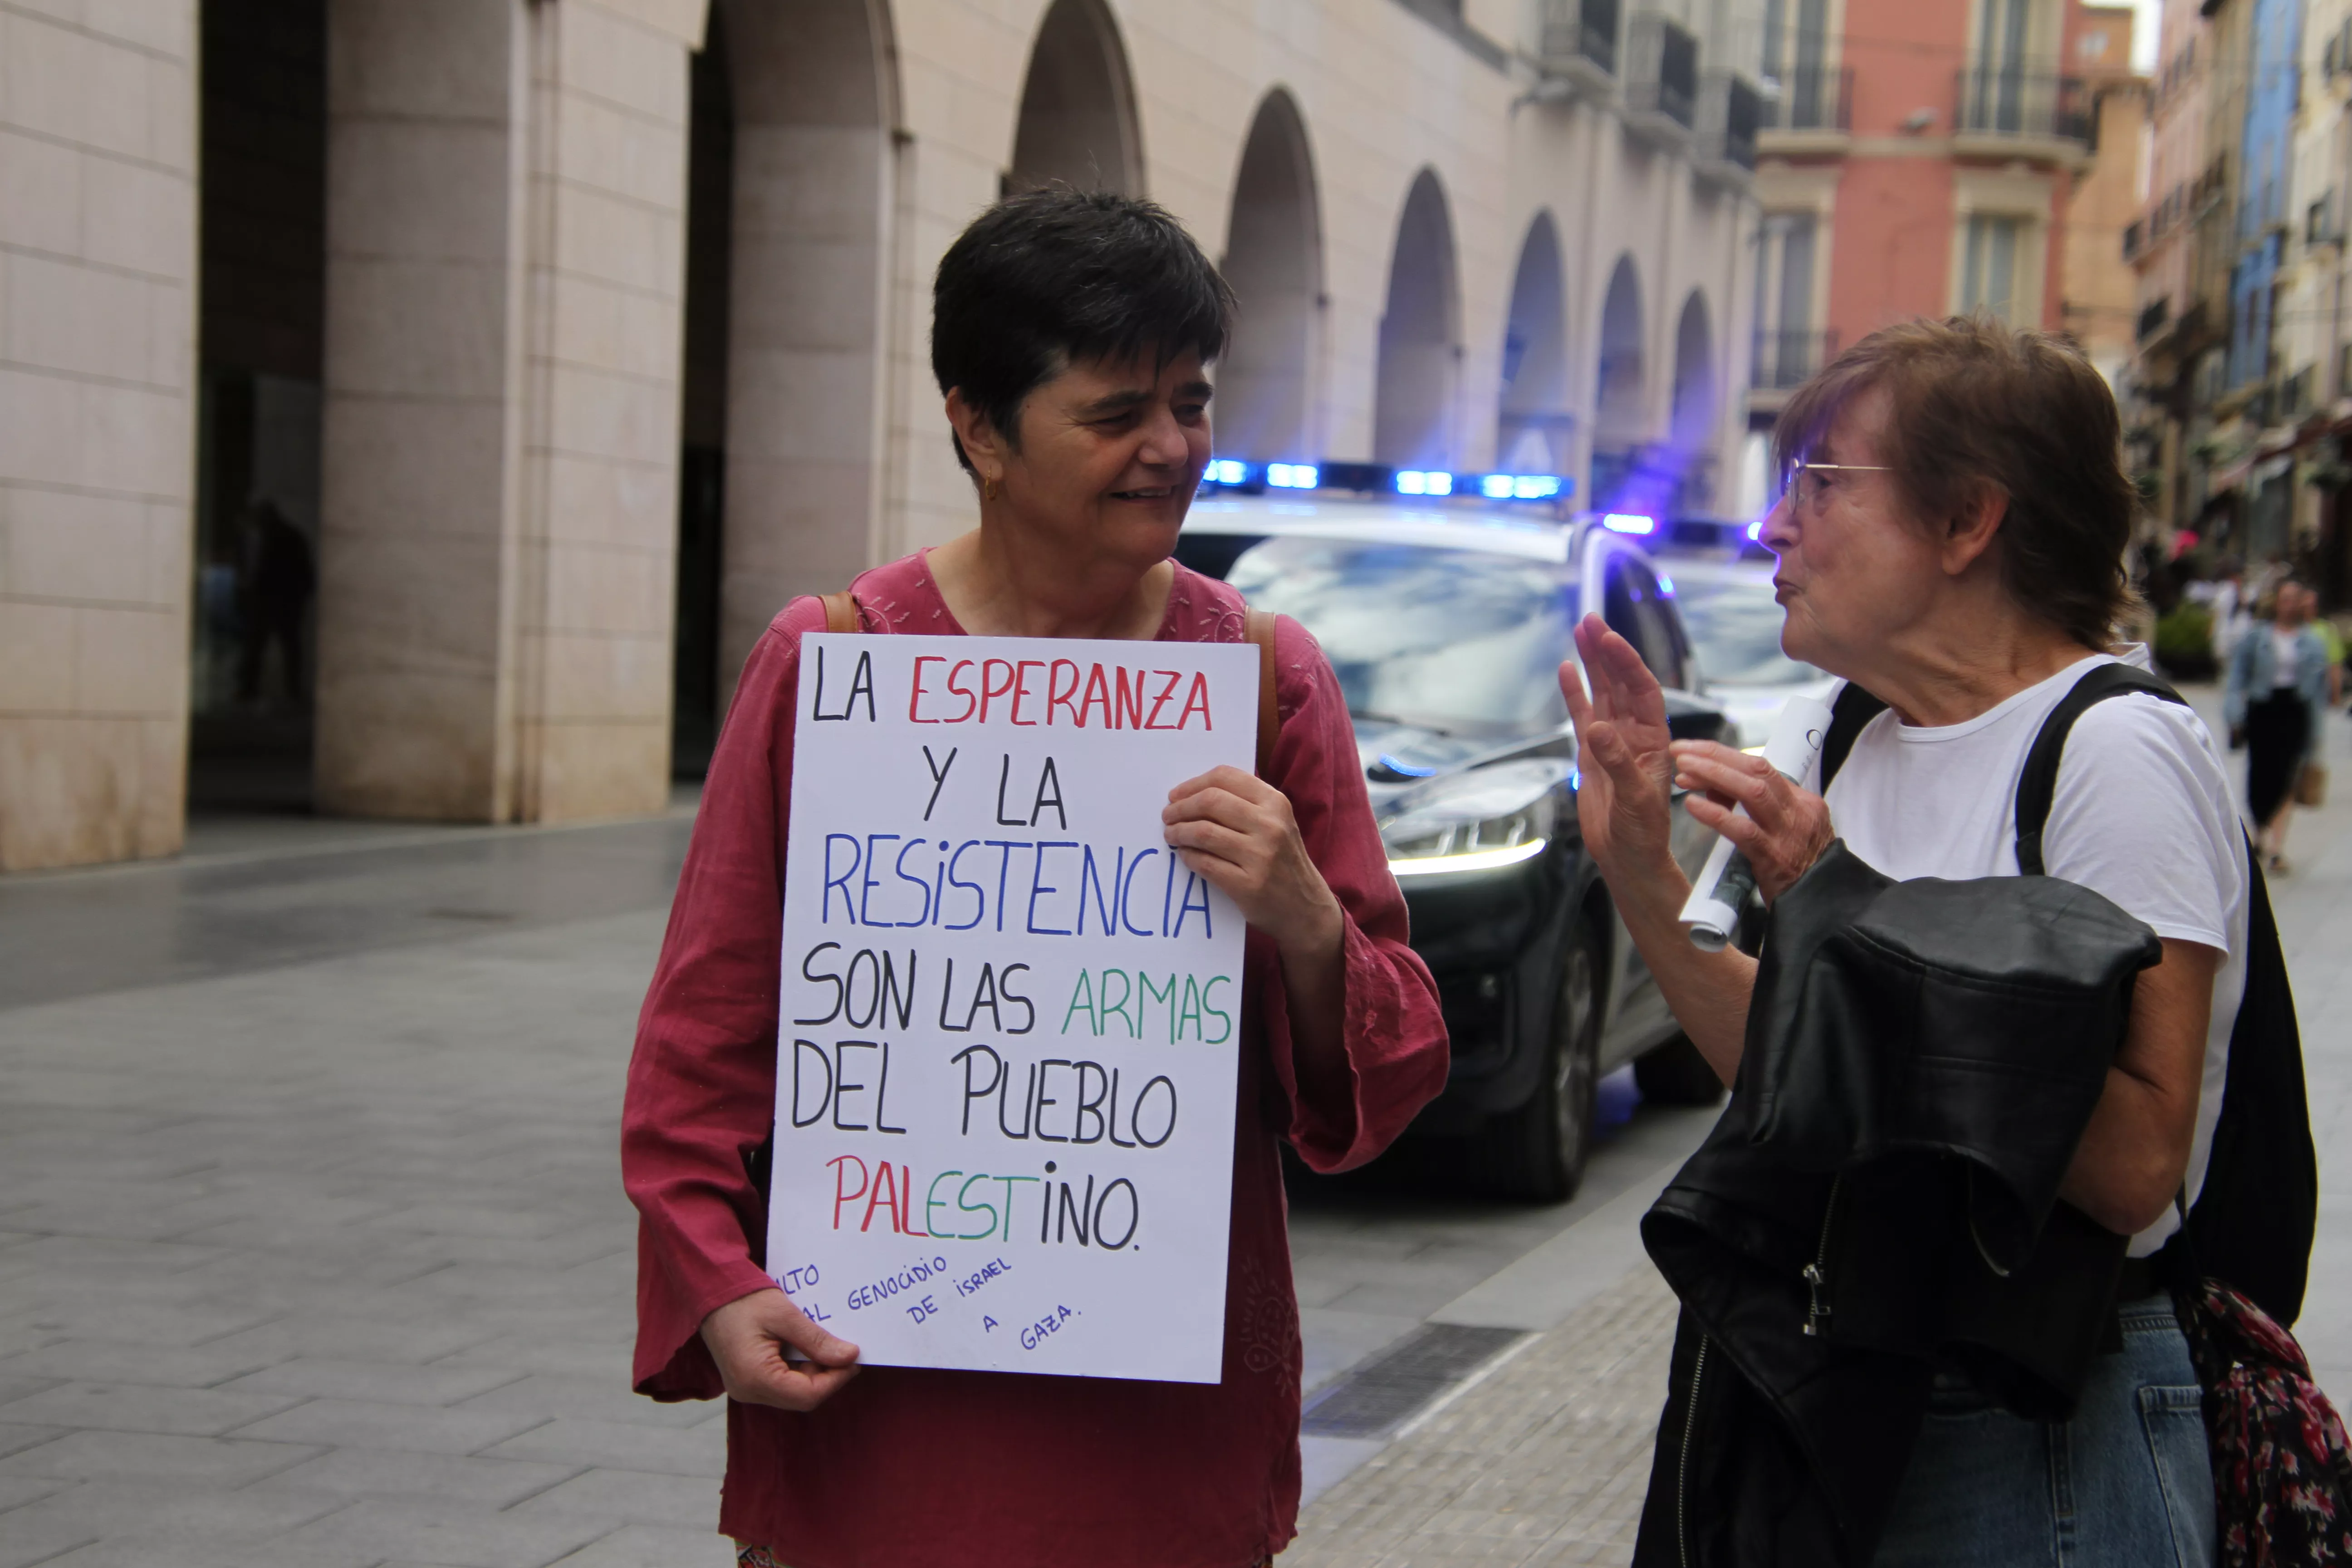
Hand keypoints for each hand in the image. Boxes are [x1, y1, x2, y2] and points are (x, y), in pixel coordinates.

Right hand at [699, 1289, 860, 1411]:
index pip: (807, 1395)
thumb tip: (850, 1356)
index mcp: (755, 1377)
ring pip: (792, 1393)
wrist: (711, 1291)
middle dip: (827, 1376)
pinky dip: (799, 1370)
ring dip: (814, 1372)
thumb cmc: (744, 1299)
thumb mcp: (785, 1315)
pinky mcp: (746, 1380)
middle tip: (844, 1350)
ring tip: (826, 1346)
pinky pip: (781, 1385)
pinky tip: (806, 1349)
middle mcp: (747, 1391)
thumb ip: (817, 1340)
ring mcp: (745, 1388)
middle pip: (800, 1397)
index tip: (854, 1357)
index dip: (836, 1379)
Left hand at [1162, 765, 1342, 958]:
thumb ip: (1247, 803)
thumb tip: (1195, 792)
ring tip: (1171, 835)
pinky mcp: (1248, 885)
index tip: (1176, 795)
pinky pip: (1205, 863)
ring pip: (1203, 832)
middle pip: (1210, 801)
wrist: (1306, 908)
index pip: (1226, 777)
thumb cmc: (1284, 861)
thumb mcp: (1278, 822)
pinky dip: (1188, 857)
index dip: (1193, 784)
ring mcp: (1260, 856)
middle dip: (1181, 807)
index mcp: (1276, 803)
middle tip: (1168, 815)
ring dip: (1179, 832)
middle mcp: (1270, 825)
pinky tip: (1185, 855)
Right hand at [1558, 614, 1678, 882]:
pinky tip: (1566, 669)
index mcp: (1653, 739)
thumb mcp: (1635, 798)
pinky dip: (1574, 692)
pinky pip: (1582, 714)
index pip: (1642, 690)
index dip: (1627, 663)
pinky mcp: (1592, 753)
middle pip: (1621, 682)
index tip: (1609, 639)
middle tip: (1591, 620)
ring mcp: (1612, 740)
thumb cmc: (1642, 832)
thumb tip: (1597, 727)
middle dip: (1607, 651)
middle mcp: (1634, 733)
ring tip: (1580, 631)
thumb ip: (1617, 761)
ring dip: (1592, 663)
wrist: (1627, 856)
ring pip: (1602, 692)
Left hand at [1667, 740, 1833, 903]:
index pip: (1760, 767)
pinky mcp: (1776, 859)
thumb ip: (1751, 807)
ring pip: (1753, 792)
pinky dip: (1717, 815)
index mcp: (1801, 801)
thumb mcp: (1780, 830)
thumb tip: (1711, 784)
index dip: (1723, 756)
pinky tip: (1693, 805)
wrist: (1820, 908)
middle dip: (1715, 757)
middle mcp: (1798, 811)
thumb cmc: (1795, 869)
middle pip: (1756, 770)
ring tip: (1683, 771)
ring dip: (1714, 776)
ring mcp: (1788, 834)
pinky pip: (1744, 831)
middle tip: (1680, 751)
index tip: (1693, 751)